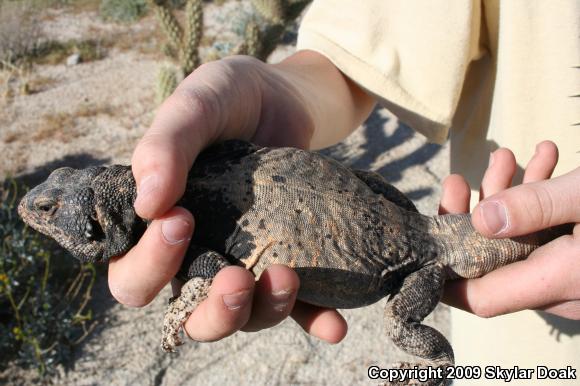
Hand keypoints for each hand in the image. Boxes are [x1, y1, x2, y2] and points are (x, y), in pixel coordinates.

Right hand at [106, 51, 375, 343]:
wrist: (289, 97)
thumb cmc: (229, 98)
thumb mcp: (195, 107)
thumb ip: (165, 146)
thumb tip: (145, 205)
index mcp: (159, 228)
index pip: (134, 275)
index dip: (151, 265)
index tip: (182, 219)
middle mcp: (197, 255)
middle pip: (190, 315)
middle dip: (212, 312)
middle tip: (236, 279)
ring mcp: (243, 261)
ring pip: (244, 316)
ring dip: (263, 312)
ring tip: (288, 278)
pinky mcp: (284, 259)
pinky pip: (297, 305)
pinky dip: (314, 319)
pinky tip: (335, 326)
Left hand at [440, 141, 579, 318]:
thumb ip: (536, 207)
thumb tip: (480, 220)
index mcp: (557, 281)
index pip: (479, 297)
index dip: (441, 275)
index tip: (420, 239)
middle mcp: (561, 290)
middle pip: (492, 261)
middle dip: (473, 214)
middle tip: (460, 179)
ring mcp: (572, 277)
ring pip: (519, 243)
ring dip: (508, 200)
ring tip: (505, 156)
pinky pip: (547, 238)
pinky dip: (539, 204)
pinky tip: (543, 159)